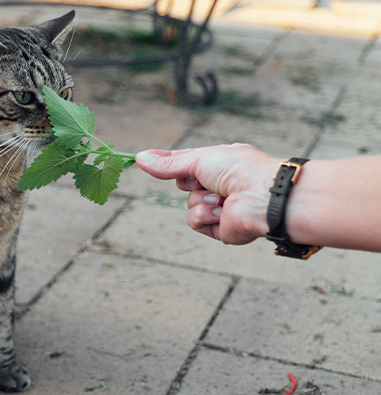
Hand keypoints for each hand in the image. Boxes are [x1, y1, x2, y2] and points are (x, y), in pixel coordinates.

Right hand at [136, 144, 280, 244]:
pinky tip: (222, 212)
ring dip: (201, 200)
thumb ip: (169, 163)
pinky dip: (205, 216)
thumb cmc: (240, 170)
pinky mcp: (220, 229)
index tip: (144, 159)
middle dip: (190, 182)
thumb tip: (139, 157)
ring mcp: (221, 208)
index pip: (187, 164)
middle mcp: (222, 185)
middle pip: (185, 185)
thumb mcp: (199, 159)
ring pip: (190, 204)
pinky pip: (195, 222)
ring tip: (222, 197)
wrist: (263, 197)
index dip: (169, 163)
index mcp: (221, 164)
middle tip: (205, 179)